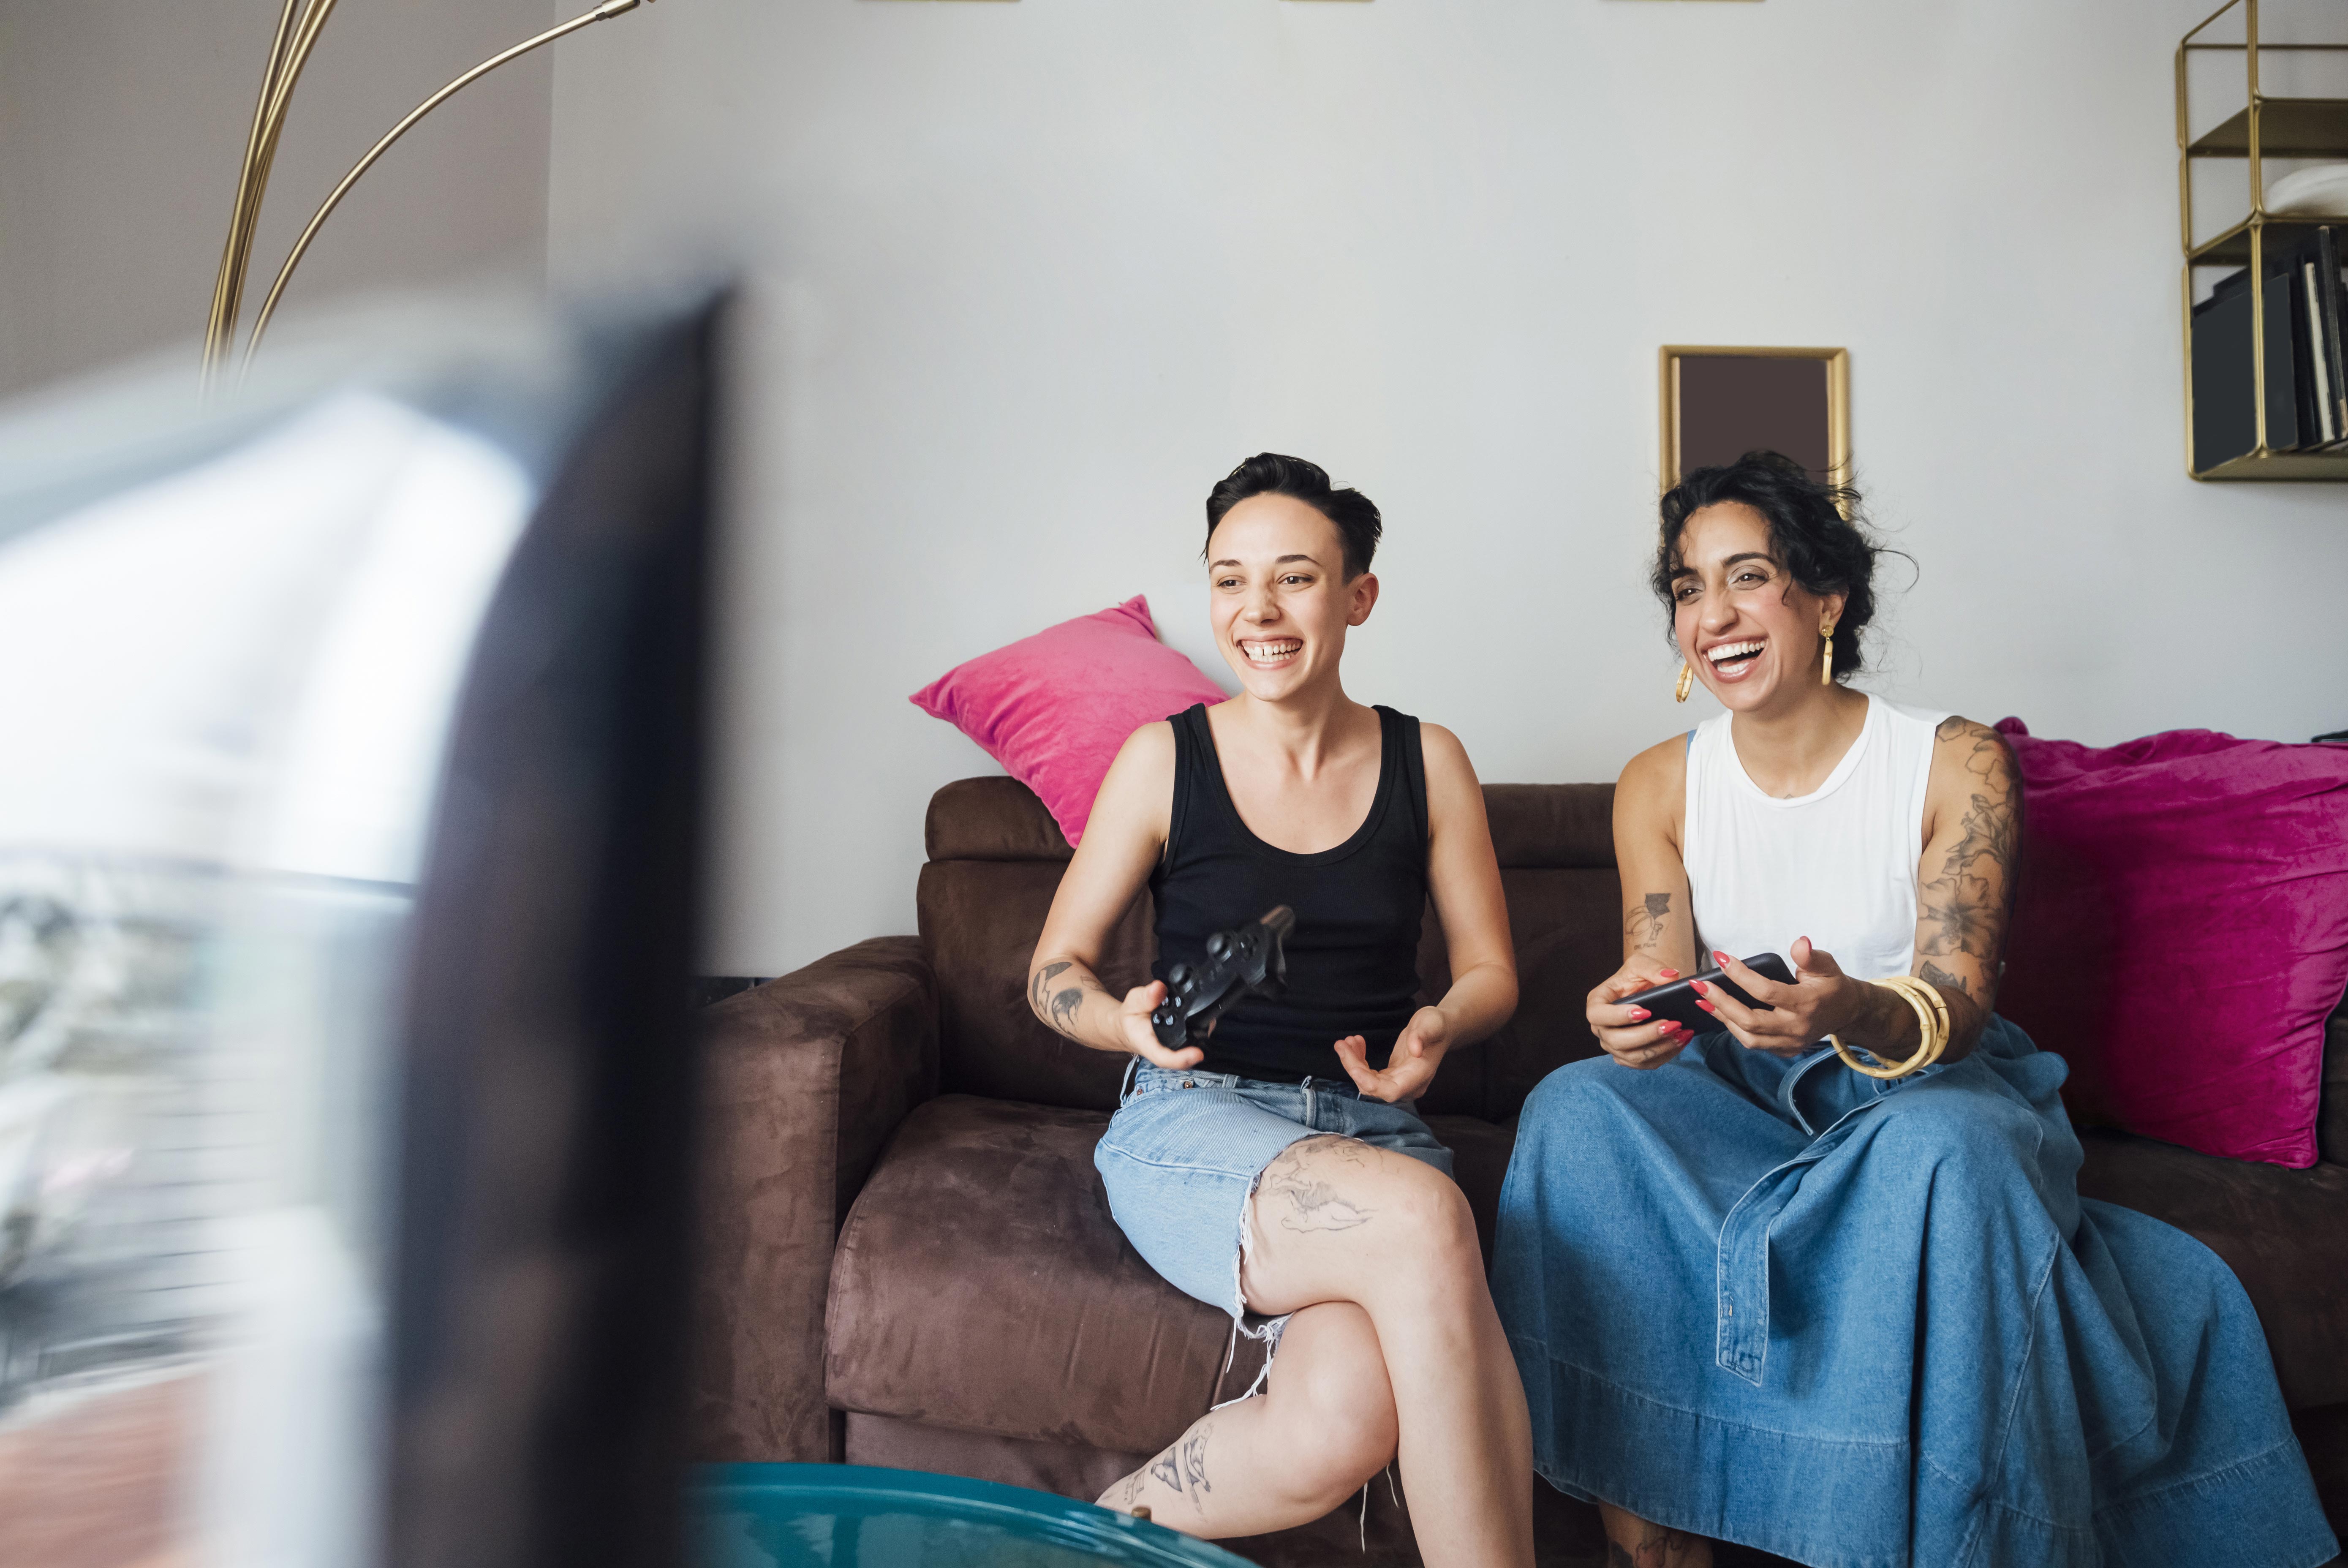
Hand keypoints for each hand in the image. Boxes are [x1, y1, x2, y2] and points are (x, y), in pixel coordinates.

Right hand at [1119, 981, 1204, 1069]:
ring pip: (1193, 1047)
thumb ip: (1145, 997)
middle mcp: (1164, 1049)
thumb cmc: (1132, 1015)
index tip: (1198, 1054)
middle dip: (1199, 1045)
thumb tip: (1158, 988)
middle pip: (1184, 1057)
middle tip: (1210, 1023)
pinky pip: (1195, 1038)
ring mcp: (1175, 1047)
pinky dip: (1202, 1028)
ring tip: (1208, 1017)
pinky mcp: (1182, 1041)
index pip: (1163, 1058)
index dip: (1180, 1059)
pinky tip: (1206, 1016)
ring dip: (1203, 1034)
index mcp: (1148, 1044)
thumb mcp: (1133, 1002)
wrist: (1131, 1025)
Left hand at [1334, 1007, 1449, 1102]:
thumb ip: (1422, 1036)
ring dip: (1353, 1063)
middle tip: (1342, 1043)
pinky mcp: (1391, 1076)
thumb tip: (1414, 1048)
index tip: (1353, 1066)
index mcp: (1419, 1076)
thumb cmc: (1437, 1025)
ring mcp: (1399, 1082)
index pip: (1390, 1091)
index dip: (1369, 1083)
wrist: (1440, 1028)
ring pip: (1367, 1082)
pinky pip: (1369, 1075)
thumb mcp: (1431, 1024)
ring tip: (1346, 1041)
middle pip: (1373, 1087)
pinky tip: (1356, 1043)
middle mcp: (1408, 1085)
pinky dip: (1358, 1060)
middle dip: (1353, 1067)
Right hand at [1586, 953, 1689, 1068]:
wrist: (1644, 991)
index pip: (1598, 1015)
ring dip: (1659, 1047)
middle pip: (1616, 1041)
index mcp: (1597, 1002)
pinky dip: (1665, 1055)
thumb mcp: (1641, 964)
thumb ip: (1653, 968)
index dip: (1618, 1016)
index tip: (1645, 1011)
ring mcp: (1613, 1045)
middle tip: (1672, 1024)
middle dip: (1646, 1035)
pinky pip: (1645, 1064)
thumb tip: (1670, 976)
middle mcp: (1600, 1028)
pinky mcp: (1628, 1057)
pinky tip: (1681, 1041)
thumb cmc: (1637, 977)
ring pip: (1632, 1056)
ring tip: (1681, 1033)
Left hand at [1690, 938, 1863, 1057]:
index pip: (1766, 991)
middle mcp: (1796, 1027)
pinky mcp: (1785, 1051)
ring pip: (1748, 1037)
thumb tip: (1799, 943)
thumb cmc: (1831, 984)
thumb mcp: (1827, 965)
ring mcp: (1790, 1043)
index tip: (1721, 958)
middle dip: (1721, 1002)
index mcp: (1805, 1003)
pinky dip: (1734, 1028)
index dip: (1740, 975)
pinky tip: (1720, 1012)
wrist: (1847, 1012)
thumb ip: (1810, 956)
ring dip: (1723, 1017)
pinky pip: (1754, 1043)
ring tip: (1703, 999)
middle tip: (1699, 985)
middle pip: (1750, 1021)